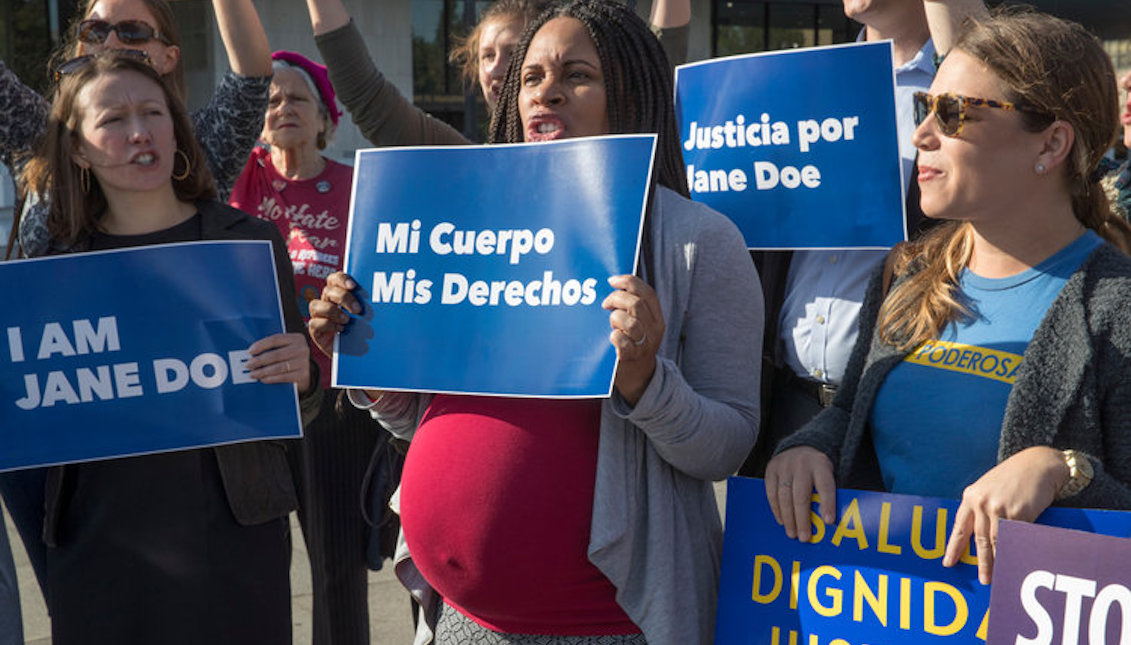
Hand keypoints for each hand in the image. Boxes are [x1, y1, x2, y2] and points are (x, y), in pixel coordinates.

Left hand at [246, 332, 312, 393]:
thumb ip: (272, 348)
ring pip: (279, 367)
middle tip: (248, 365)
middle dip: (259, 360)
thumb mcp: (284, 348)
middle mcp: (302, 349)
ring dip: (263, 371)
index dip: (261, 345)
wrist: (303, 372)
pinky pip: (284, 377)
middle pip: (276, 354)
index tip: (250, 351)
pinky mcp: (303, 374)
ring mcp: (303, 362)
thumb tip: (251, 353)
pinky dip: (272, 378)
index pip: (275, 339)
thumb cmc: (289, 358)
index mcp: (296, 338)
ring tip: (253, 374)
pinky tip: (264, 379)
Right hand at [307, 272, 361, 357]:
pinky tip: (340, 330)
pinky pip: (314, 323)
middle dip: (344, 298)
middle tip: (358, 309)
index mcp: (337, 293)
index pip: (335, 279)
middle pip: (328, 291)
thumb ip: (367, 306)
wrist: (353, 352)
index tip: (354, 286)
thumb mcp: (365, 316)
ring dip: (333, 311)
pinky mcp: (315, 330)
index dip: (342, 279)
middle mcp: (326, 302)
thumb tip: (381, 300)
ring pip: (315, 305)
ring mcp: (318, 316)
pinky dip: (328, 325)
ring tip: (347, 320)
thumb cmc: (360, 330)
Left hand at [602, 274, 664, 405]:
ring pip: (630, 323)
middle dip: (616, 299)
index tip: (611, 280)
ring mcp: (645, 344)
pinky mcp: (632, 357)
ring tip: (611, 324)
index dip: (629, 282)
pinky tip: (612, 337)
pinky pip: (623, 342)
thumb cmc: (633, 344)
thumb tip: (612, 285)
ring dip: (615, 319)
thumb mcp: (641, 324)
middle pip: (636, 304)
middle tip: (605, 305)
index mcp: (657, 317)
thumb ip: (633, 308)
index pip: (647, 293)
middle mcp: (654, 330)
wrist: (639, 377)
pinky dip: (615, 336)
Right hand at [764, 446, 836, 541]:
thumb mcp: (827, 474)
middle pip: (801, 495)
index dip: (827, 504)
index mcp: (821, 465)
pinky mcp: (771, 469)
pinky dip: (776, 509)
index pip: (825, 486)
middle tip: (804, 537)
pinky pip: (771, 493)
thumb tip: (828, 521)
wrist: (799, 448)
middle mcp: (802, 464)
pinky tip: (782, 520)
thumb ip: (828, 493)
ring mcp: (784, 466)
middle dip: (802, 519)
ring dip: (788, 518)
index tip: (828, 522)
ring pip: (784, 496)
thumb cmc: (816, 469)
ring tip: (792, 533)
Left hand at [942, 446, 1068, 583]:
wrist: (1038, 464)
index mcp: (970, 496)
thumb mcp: (989, 488)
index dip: (953, 547)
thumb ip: (981, 507)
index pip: (959, 528)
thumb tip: (980, 534)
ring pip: (996, 542)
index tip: (948, 563)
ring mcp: (999, 508)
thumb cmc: (1013, 477)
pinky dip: (1013, 551)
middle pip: (979, 540)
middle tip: (984, 579)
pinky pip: (1014, 537)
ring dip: (997, 561)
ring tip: (997, 576)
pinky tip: (1013, 561)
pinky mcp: (1018, 513)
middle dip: (981, 562)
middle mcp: (981, 503)